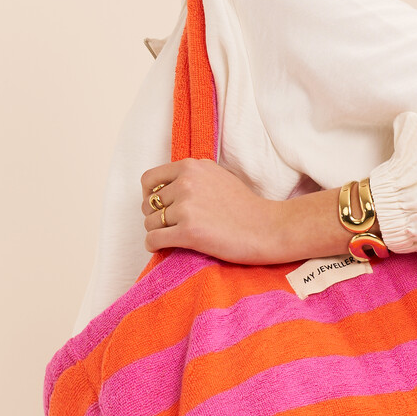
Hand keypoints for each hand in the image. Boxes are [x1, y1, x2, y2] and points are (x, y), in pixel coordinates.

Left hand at [141, 158, 279, 263]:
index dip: (149, 195)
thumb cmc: (246, 207)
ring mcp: (187, 207)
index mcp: (192, 167)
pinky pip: (153, 239)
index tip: (158, 206)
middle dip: (155, 217)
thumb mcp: (217, 176)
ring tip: (172, 238)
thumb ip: (192, 177)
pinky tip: (162, 248)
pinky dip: (154, 246)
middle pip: (148, 204)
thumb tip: (165, 189)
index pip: (149, 179)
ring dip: (157, 232)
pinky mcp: (189, 232)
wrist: (267, 228)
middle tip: (170, 226)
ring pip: (149, 223)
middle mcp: (186, 183)